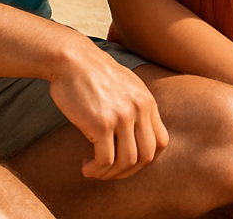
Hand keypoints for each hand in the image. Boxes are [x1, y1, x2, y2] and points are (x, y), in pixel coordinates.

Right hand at [47, 40, 168, 180]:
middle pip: (147, 156)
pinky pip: (105, 160)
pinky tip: (86, 166)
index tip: (127, 160)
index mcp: (147, 100)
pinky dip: (96, 170)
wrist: (71, 59)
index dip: (146, 158)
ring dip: (110, 173)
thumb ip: (136, 106)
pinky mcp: (102, 123)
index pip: (161, 142)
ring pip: (127, 161)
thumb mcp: (125, 85)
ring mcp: (122, 116)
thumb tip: (137, 136)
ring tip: (94, 169)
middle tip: (110, 171)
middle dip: (128, 171)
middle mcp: (139, 108)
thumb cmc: (92, 73)